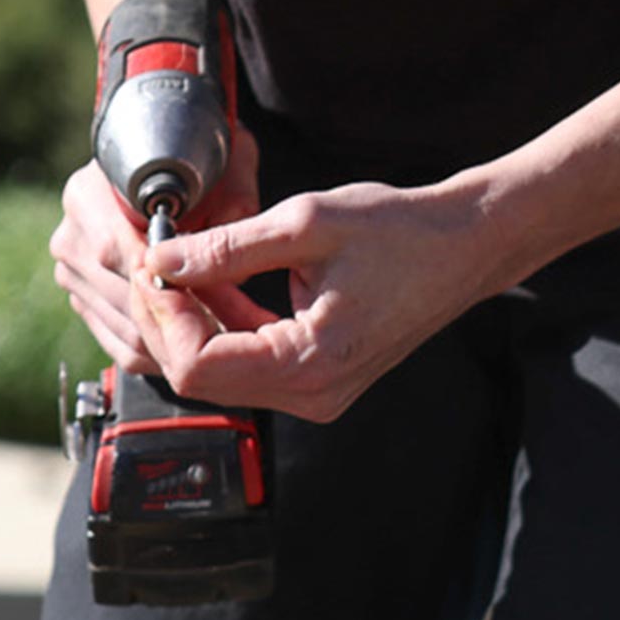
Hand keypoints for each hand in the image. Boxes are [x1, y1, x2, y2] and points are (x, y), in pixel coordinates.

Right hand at [51, 122, 267, 383]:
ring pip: (123, 328)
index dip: (173, 283)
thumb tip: (227, 268)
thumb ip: (235, 206)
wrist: (175, 154)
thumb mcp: (230, 165)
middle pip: (122, 298)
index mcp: (89, 196)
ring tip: (220, 335)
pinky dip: (158, 348)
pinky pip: (119, 341)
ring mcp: (72, 272)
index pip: (126, 257)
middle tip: (230, 327)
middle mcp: (71, 236)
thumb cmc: (203, 153)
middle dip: (176, 317)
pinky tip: (195, 340)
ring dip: (171, 338)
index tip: (218, 299)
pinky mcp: (85, 299)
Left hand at [134, 176, 523, 424]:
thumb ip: (227, 247)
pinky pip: (244, 364)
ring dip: (191, 321)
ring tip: (182, 267)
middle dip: (167, 319)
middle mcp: (308, 396)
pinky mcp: (312, 381)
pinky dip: (221, 325)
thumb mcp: (308, 223)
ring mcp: (310, 395)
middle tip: (156, 264)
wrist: (467, 245)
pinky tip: (213, 283)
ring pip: (217, 372)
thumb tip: (161, 259)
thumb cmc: (404, 231)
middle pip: (199, 376)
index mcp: (308, 364)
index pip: (197, 364)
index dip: (162, 317)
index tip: (153, 268)